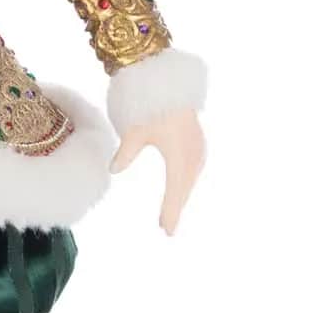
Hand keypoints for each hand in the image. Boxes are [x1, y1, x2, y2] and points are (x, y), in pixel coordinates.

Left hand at [110, 109, 205, 235]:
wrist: (168, 82)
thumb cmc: (150, 104)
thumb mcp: (134, 130)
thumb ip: (125, 152)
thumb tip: (113, 170)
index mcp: (178, 154)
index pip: (174, 191)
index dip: (170, 212)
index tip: (165, 230)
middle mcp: (192, 153)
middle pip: (184, 188)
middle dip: (175, 208)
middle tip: (165, 228)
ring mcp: (198, 146)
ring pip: (191, 178)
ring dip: (182, 195)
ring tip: (171, 211)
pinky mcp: (198, 140)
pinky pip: (194, 168)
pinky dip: (187, 181)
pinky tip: (182, 186)